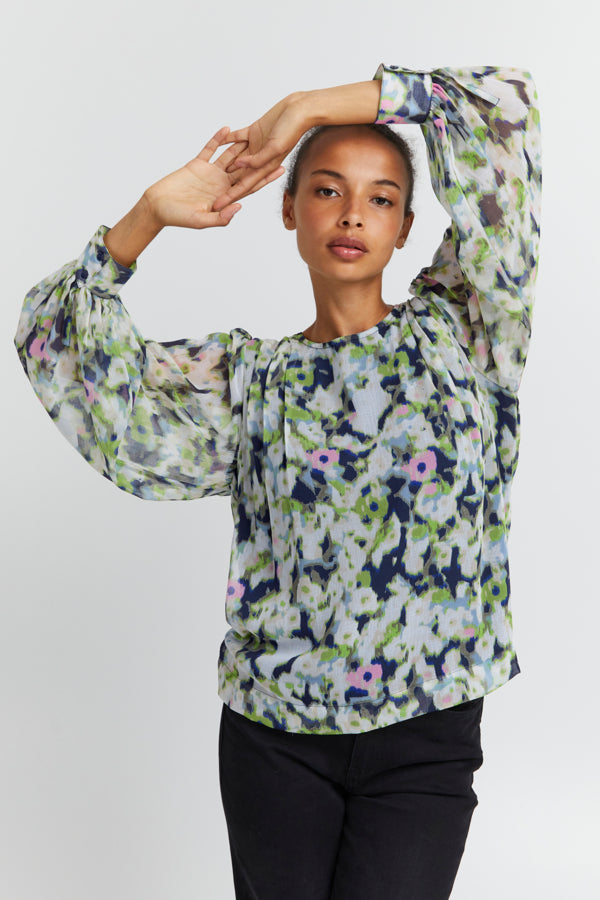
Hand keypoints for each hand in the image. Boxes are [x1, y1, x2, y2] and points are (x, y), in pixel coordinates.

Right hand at [146, 126, 284, 228]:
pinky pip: (210, 149)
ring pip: (229, 156)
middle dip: (259, 159)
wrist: (157, 206)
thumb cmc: (177, 217)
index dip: (264, 178)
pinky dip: (218, 139)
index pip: (249, 186)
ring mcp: (210, 173)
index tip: (279, 168)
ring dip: (241, 145)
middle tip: (274, 145)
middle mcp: (221, 184)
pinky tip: (228, 129)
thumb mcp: (201, 220)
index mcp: (225, 197)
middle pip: (244, 169)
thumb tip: (239, 206)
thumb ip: (221, 217)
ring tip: (255, 131)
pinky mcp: (197, 164)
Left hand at [212, 95, 309, 210]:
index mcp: (266, 166)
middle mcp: (260, 158)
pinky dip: (226, 139)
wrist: (300, 109)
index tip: (217, 207)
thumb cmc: (293, 129)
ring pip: (236, 156)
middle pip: (238, 176)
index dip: (230, 197)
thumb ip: (257, 160)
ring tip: (208, 171)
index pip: (244, 186)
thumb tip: (239, 166)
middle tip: (207, 195)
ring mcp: (256, 145)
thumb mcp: (275, 148)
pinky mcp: (253, 131)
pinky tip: (216, 142)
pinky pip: (236, 137)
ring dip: (224, 163)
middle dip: (224, 186)